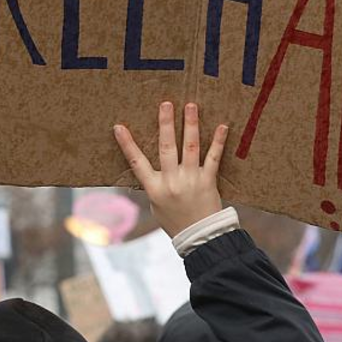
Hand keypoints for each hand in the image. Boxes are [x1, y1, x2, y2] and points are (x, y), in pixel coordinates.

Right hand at [113, 102, 227, 237]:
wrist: (199, 237)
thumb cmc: (174, 221)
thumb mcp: (156, 205)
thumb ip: (153, 184)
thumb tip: (149, 164)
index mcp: (154, 188)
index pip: (137, 162)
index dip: (127, 144)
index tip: (119, 127)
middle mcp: (171, 181)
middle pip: (166, 148)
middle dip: (165, 124)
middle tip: (166, 104)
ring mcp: (190, 179)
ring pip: (189, 147)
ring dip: (190, 125)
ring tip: (190, 106)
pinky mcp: (208, 181)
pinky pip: (213, 158)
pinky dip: (218, 141)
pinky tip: (222, 126)